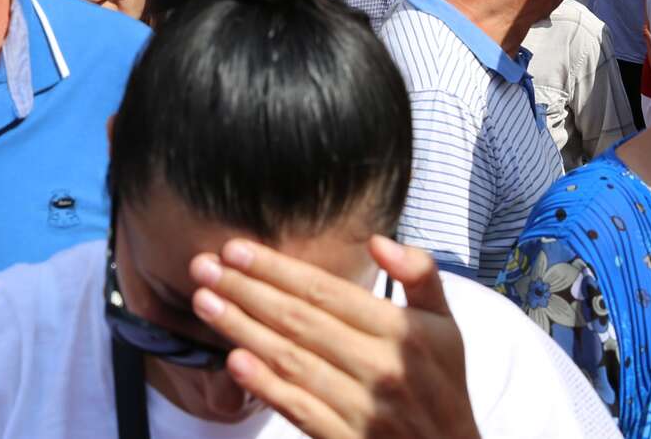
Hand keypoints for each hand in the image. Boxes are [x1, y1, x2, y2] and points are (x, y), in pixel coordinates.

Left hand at [188, 235, 479, 438]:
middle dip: (246, 290)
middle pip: (300, 320)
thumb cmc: (442, 385)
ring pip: (292, 360)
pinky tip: (234, 361)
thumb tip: (378, 241)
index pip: (326, 292)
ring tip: (205, 303)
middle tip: (203, 268)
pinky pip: (299, 409)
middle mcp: (382, 366)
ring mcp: (363, 408)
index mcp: (403, 332)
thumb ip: (421, 274)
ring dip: (242, 329)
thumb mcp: (447, 326)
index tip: (236, 250)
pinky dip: (265, 386)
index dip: (277, 269)